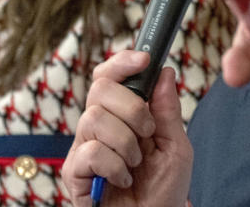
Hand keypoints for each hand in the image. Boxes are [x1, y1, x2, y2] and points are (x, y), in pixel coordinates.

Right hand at [63, 50, 191, 206]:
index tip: (144, 59)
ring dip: (126, 142)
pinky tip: (123, 179)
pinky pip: (91, 152)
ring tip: (135, 163)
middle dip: (132, 108)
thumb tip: (165, 72)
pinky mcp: (74, 173)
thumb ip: (167, 111)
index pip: (109, 76)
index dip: (122, 62)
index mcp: (119, 115)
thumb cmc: (162, 190)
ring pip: (94, 118)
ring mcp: (83, 148)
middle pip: (100, 88)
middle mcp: (97, 127)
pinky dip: (115, 166)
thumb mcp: (175, 146)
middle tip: (146, 133)